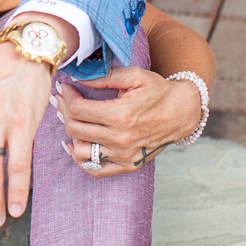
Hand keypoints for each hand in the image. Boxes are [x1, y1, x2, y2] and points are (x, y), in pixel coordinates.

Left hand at [52, 67, 201, 174]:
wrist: (183, 112)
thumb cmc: (159, 91)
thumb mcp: (135, 76)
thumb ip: (105, 76)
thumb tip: (78, 78)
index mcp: (120, 115)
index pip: (78, 109)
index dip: (66, 96)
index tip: (64, 86)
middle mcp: (120, 138)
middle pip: (75, 128)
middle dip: (64, 110)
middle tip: (62, 99)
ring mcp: (124, 155)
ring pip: (80, 150)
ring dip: (70, 134)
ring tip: (70, 119)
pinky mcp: (128, 165)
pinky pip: (95, 169)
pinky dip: (80, 159)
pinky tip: (73, 144)